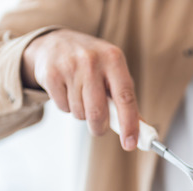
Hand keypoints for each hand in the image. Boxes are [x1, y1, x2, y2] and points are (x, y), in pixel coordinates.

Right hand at [21, 29, 139, 150]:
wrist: (54, 43)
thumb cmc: (92, 63)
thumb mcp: (113, 71)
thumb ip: (126, 98)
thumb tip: (141, 129)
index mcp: (114, 59)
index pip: (125, 98)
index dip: (129, 124)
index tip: (130, 144)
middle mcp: (92, 61)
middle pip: (98, 112)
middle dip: (99, 127)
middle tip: (99, 126)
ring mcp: (69, 67)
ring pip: (80, 113)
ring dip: (82, 113)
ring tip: (81, 96)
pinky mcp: (51, 75)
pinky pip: (63, 108)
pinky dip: (67, 106)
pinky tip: (67, 91)